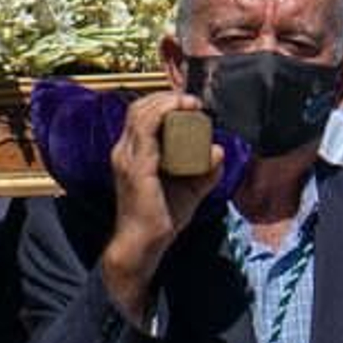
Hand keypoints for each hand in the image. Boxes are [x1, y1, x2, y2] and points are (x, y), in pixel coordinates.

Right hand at [100, 90, 223, 325]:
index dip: (162, 103)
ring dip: (167, 102)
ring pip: (142, 113)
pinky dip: (164, 113)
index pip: (140, 115)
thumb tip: (218, 151)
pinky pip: (147, 129)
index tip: (189, 105)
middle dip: (167, 98)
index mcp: (131, 153)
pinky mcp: (136, 166)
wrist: (143, 244)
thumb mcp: (190, 190)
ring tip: (191, 104)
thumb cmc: (162, 218)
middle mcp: (124, 151)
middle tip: (193, 102)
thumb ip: (205, 172)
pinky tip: (182, 111)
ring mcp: (127, 157)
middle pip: (139, 108)